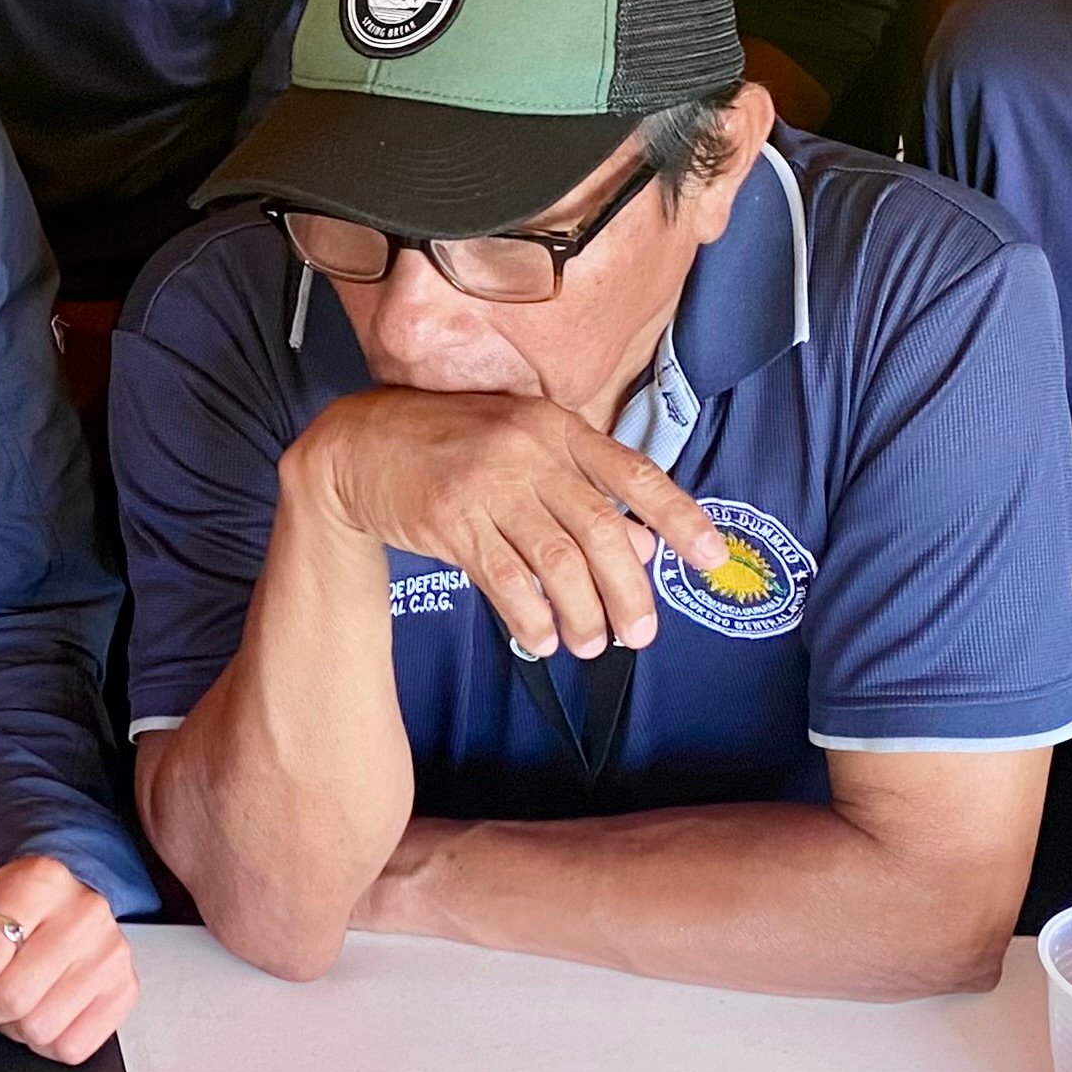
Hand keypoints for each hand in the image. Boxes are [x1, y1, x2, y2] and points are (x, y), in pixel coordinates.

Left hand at [0, 856, 132, 1062]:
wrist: (46, 909)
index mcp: (38, 881)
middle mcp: (83, 912)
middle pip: (14, 996)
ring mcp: (110, 952)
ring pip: (42, 1027)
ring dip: (12, 1027)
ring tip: (10, 999)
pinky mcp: (124, 989)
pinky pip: (73, 1046)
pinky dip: (44, 1043)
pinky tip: (39, 1011)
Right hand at [285, 385, 724, 660]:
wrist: (360, 445)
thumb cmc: (454, 447)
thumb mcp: (525, 452)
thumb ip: (584, 493)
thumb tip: (645, 551)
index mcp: (556, 427)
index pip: (634, 474)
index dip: (679, 517)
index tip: (710, 559)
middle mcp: (528, 451)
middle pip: (599, 530)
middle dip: (629, 590)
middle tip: (641, 634)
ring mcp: (487, 485)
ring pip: (556, 561)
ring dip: (583, 612)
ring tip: (593, 644)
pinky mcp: (450, 520)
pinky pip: (505, 579)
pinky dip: (532, 616)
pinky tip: (543, 638)